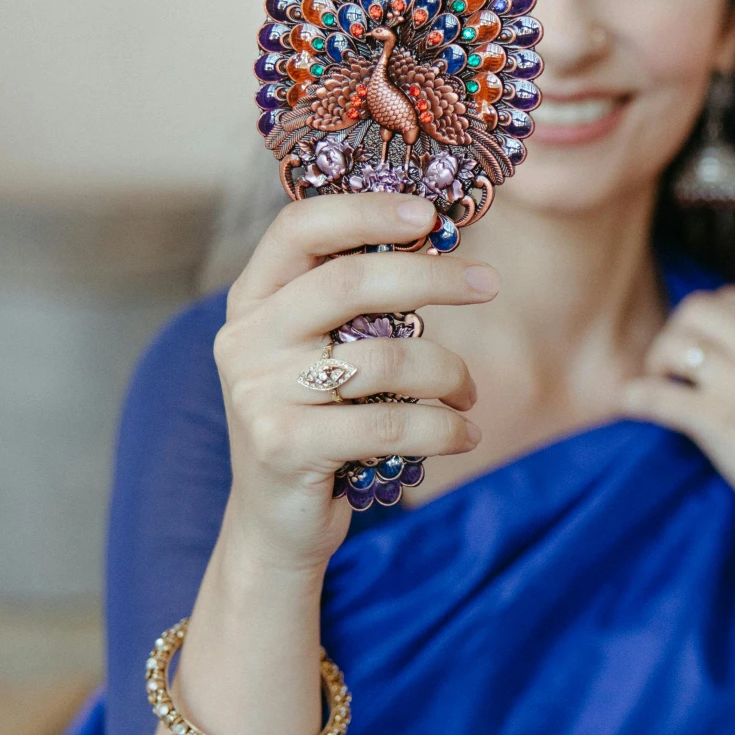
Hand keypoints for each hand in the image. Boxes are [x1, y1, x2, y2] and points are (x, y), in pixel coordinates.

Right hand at [214, 193, 497, 574]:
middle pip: (351, 283)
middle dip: (433, 277)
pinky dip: (444, 427)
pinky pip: (391, 423)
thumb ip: (354, 300)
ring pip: (387, 358)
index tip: (429, 215)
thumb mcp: (319, 350)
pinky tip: (464, 433)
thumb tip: (437, 238)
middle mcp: (245, 339)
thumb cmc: (317, 419)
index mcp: (252, 299)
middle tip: (488, 285)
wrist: (275, 522)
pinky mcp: (285, 446)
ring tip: (468, 394)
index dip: (367, 211)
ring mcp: (259, 393)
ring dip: (450, 373)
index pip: (301, 228)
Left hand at [618, 286, 734, 557]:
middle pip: (696, 310)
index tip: (700, 347)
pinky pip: (656, 393)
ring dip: (656, 363)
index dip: (706, 321)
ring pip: (673, 344)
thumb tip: (726, 340)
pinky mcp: (721, 422)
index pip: (731, 298)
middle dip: (676, 333)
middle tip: (672, 366)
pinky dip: (637, 397)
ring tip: (661, 386)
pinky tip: (635, 405)